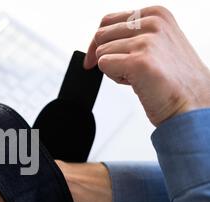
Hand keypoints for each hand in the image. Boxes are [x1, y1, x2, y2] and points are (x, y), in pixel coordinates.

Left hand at [84, 6, 209, 125]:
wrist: (191, 104)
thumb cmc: (173, 79)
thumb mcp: (157, 43)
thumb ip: (133, 34)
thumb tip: (97, 40)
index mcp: (157, 14)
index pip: (108, 21)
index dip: (98, 42)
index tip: (94, 58)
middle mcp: (153, 23)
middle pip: (100, 36)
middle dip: (106, 56)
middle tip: (126, 70)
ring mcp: (147, 41)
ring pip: (101, 53)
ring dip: (113, 69)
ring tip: (137, 76)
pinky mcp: (139, 61)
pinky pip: (103, 65)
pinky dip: (114, 78)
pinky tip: (136, 82)